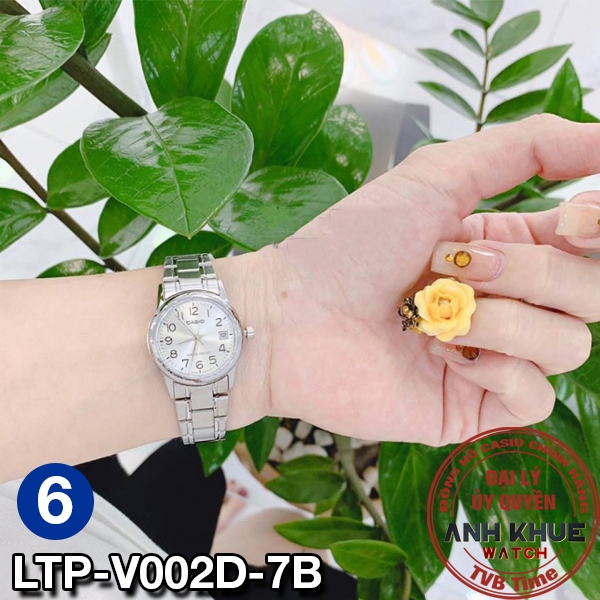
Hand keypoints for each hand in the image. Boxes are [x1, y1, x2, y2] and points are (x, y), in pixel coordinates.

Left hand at [227, 115, 599, 444]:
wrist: (293, 316)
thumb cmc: (351, 245)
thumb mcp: (434, 177)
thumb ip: (522, 149)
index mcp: (506, 249)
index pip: (590, 244)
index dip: (597, 229)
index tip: (575, 217)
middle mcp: (508, 303)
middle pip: (592, 294)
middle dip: (535, 274)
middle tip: (463, 266)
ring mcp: (493, 358)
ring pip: (570, 346)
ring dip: (505, 321)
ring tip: (435, 315)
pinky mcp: (474, 407)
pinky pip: (536, 399)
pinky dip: (498, 373)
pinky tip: (445, 357)